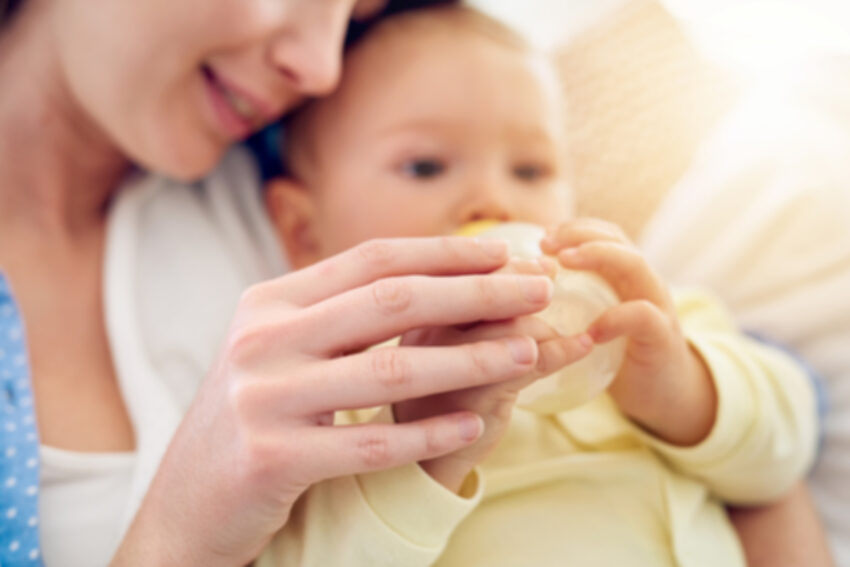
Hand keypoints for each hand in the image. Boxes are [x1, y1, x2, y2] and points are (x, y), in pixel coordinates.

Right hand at [112, 237, 555, 566]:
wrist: (188, 502)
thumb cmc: (254, 417)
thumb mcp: (280, 350)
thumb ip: (336, 315)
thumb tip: (429, 279)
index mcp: (269, 303)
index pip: (370, 260)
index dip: (443, 252)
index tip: (503, 251)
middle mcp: (263, 340)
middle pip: (390, 302)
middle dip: (475, 292)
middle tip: (537, 290)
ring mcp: (264, 398)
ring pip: (390, 371)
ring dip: (470, 359)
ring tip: (525, 352)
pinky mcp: (272, 457)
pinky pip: (370, 442)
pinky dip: (429, 433)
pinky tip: (475, 424)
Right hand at [395, 257, 593, 492]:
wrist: (425, 461)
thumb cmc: (442, 392)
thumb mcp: (444, 345)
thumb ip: (471, 309)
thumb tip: (529, 266)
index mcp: (412, 316)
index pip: (453, 270)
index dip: (498, 260)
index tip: (531, 261)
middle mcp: (424, 334)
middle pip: (481, 289)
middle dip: (523, 280)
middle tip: (551, 277)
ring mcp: (448, 366)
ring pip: (508, 324)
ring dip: (545, 322)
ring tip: (565, 325)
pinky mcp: (478, 396)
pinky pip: (530, 361)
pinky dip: (563, 350)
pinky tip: (580, 347)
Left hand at [541, 219, 716, 446]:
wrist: (667, 396)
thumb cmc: (619, 357)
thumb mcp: (592, 323)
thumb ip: (570, 306)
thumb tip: (518, 301)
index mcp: (625, 277)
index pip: (604, 235)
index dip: (573, 229)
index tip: (541, 238)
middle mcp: (644, 282)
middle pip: (616, 240)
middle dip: (578, 234)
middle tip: (545, 244)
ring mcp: (658, 305)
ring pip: (633, 264)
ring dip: (597, 255)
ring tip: (563, 263)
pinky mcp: (663, 336)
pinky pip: (642, 315)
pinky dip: (615, 317)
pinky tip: (591, 330)